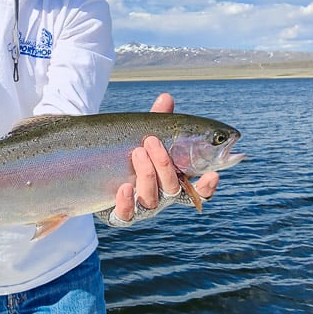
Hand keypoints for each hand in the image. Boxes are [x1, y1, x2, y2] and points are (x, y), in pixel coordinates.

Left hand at [100, 93, 220, 225]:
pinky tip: (124, 187)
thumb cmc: (131, 152)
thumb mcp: (144, 134)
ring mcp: (142, 208)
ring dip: (147, 175)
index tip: (213, 173)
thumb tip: (166, 97)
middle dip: (164, 163)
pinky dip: (127, 202)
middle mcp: (162, 197)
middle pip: (173, 188)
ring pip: (152, 199)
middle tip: (151, 140)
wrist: (99, 172)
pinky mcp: (120, 214)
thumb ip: (158, 120)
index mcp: (174, 180)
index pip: (198, 191)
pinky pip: (126, 215)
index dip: (208, 186)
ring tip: (137, 152)